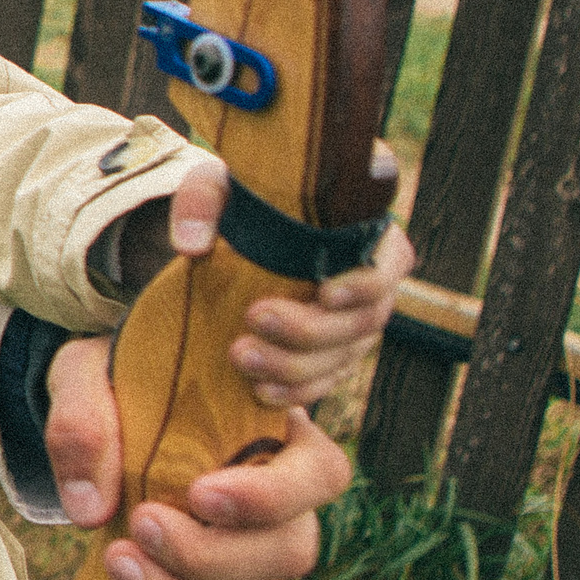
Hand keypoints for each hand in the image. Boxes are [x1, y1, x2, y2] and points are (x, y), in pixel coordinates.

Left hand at [45, 342, 347, 579]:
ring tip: (116, 565)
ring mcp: (256, 558)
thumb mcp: (87, 374)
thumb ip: (85, 421)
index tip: (201, 494)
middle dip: (210, 552)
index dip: (269, 496)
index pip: (320, 475)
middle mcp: (285, 505)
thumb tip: (89, 508)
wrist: (101, 410)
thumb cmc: (112, 384)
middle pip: (288, 552)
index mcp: (279, 435)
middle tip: (139, 525)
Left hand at [138, 155, 415, 407]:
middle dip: (310, 329)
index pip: (389, 264)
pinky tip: (261, 391)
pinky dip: (295, 391)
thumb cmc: (243, 203)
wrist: (240, 235)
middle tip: (256, 317)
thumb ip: (203, 203)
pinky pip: (323, 382)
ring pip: (341, 358)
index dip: (365, 284)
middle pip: (361, 321)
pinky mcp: (331, 356)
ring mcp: (353, 326)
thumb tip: (189, 244)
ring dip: (293, 366)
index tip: (325, 293)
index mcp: (365, 237)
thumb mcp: (220, 188)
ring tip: (241, 356)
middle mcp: (370, 286)